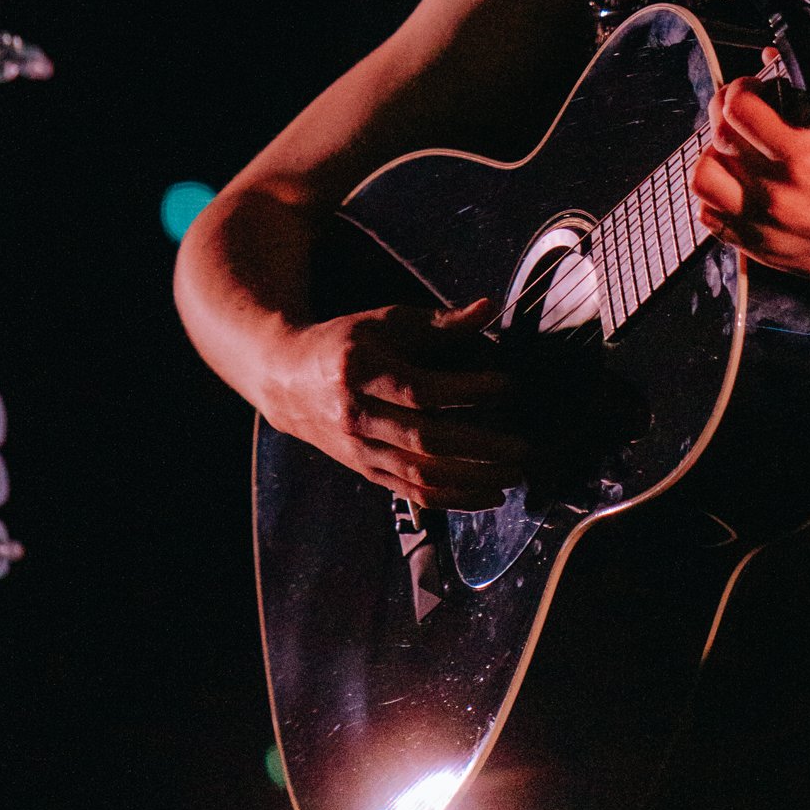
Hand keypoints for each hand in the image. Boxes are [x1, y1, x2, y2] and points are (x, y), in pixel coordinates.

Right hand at [274, 297, 530, 506]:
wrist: (287, 380)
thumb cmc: (347, 343)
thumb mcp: (387, 322)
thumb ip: (439, 322)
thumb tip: (489, 309)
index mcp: (361, 373)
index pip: (420, 390)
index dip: (467, 391)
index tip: (507, 386)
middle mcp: (358, 417)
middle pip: (425, 440)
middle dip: (480, 448)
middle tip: (522, 448)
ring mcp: (360, 450)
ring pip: (421, 476)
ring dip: (473, 482)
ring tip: (514, 477)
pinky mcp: (366, 472)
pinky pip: (413, 494)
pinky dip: (454, 500)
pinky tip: (488, 496)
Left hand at [689, 79, 809, 295]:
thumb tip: (773, 60)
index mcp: (806, 159)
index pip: (739, 109)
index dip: (742, 88)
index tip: (754, 87)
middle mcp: (780, 197)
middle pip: (719, 140)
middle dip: (724, 112)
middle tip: (741, 108)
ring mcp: (768, 228)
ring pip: (704, 181)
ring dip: (715, 156)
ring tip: (736, 149)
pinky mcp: (764, 252)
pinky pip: (711, 220)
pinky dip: (717, 196)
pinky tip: (738, 183)